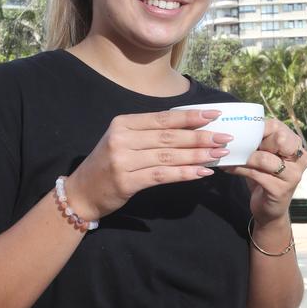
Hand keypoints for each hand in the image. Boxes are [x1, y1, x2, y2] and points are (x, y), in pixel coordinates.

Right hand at [66, 109, 233, 220]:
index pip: (162, 118)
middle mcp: (122, 139)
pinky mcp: (127, 182)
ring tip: (219, 154)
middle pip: (169, 137)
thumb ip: (149, 133)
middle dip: (200, 137)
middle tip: (224, 137)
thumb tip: (188, 128)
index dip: (189, 117)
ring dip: (197, 155)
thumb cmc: (107, 164)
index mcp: (122, 123)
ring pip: (169, 156)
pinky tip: (202, 172)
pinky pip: (162, 175)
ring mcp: (123, 161)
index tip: (214, 115)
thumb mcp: (123, 141)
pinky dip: (185, 174)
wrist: (81, 192)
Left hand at [223, 119, 306, 224]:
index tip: (242, 134)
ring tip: (230, 157)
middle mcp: (300, 158)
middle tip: (241, 148)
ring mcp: (293, 175)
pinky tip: (228, 168)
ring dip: (243, 158)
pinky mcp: (281, 189)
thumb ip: (259, 141)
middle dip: (255, 142)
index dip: (257, 129)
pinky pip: (255, 174)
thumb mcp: (264, 154)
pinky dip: (239, 169)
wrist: (269, 209)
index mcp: (296, 145)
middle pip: (278, 139)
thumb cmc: (264, 176)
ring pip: (264, 158)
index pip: (277, 126)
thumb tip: (236, 127)